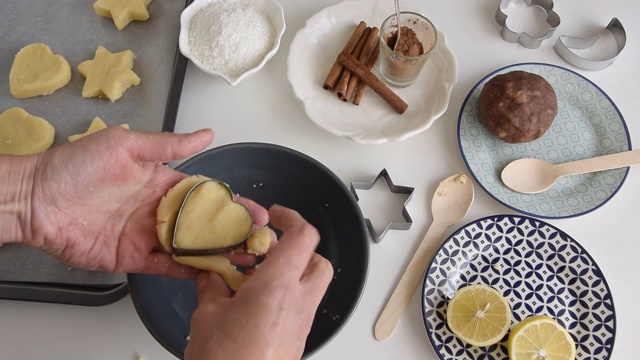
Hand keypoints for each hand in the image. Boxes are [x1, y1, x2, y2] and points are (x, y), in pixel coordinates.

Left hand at [21, 127, 266, 276]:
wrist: (35, 198)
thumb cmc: (76, 166)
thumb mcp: (127, 145)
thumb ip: (169, 145)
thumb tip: (207, 134)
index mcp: (162, 182)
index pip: (207, 194)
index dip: (233, 203)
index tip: (256, 210)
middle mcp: (159, 210)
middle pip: (204, 225)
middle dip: (233, 232)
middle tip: (259, 240)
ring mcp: (148, 236)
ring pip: (191, 247)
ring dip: (218, 254)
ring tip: (245, 259)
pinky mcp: (133, 258)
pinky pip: (167, 267)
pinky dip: (189, 271)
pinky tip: (211, 273)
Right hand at [185, 205, 333, 359]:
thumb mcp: (208, 316)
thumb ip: (212, 287)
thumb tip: (212, 276)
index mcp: (279, 286)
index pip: (304, 236)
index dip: (292, 218)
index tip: (275, 216)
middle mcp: (299, 302)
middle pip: (317, 260)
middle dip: (297, 249)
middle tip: (268, 250)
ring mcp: (303, 323)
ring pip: (312, 284)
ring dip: (291, 273)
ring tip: (255, 278)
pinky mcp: (298, 340)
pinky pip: (301, 307)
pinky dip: (286, 297)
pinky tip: (254, 305)